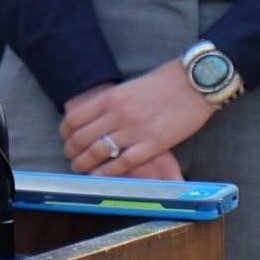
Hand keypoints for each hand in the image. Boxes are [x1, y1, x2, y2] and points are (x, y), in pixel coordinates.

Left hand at [59, 64, 211, 175]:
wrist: (193, 83)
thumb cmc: (163, 83)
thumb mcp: (128, 87)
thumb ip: (111, 102)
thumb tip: (94, 116)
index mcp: (110, 98)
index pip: (74, 119)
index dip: (65, 133)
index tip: (66, 138)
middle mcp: (118, 114)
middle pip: (82, 138)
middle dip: (72, 151)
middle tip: (71, 157)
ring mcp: (135, 130)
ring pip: (99, 152)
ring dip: (85, 164)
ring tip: (82, 169)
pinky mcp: (153, 144)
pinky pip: (124, 163)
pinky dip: (109, 172)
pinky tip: (102, 176)